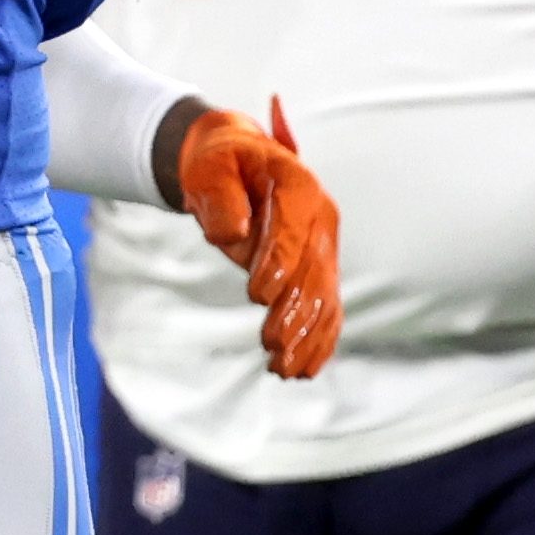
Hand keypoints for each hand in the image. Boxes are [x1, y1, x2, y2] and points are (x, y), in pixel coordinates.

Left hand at [171, 101, 338, 378]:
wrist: (235, 163)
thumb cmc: (218, 164)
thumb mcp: (209, 168)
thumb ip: (220, 196)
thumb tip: (233, 233)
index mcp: (298, 186)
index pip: (293, 230)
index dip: (278, 262)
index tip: (256, 295)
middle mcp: (321, 217)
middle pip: (313, 271)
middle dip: (294, 312)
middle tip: (271, 345)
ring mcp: (324, 245)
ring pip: (323, 297)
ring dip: (307, 337)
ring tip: (283, 369)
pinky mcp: (319, 269)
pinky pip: (326, 308)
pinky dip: (319, 340)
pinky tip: (305, 370)